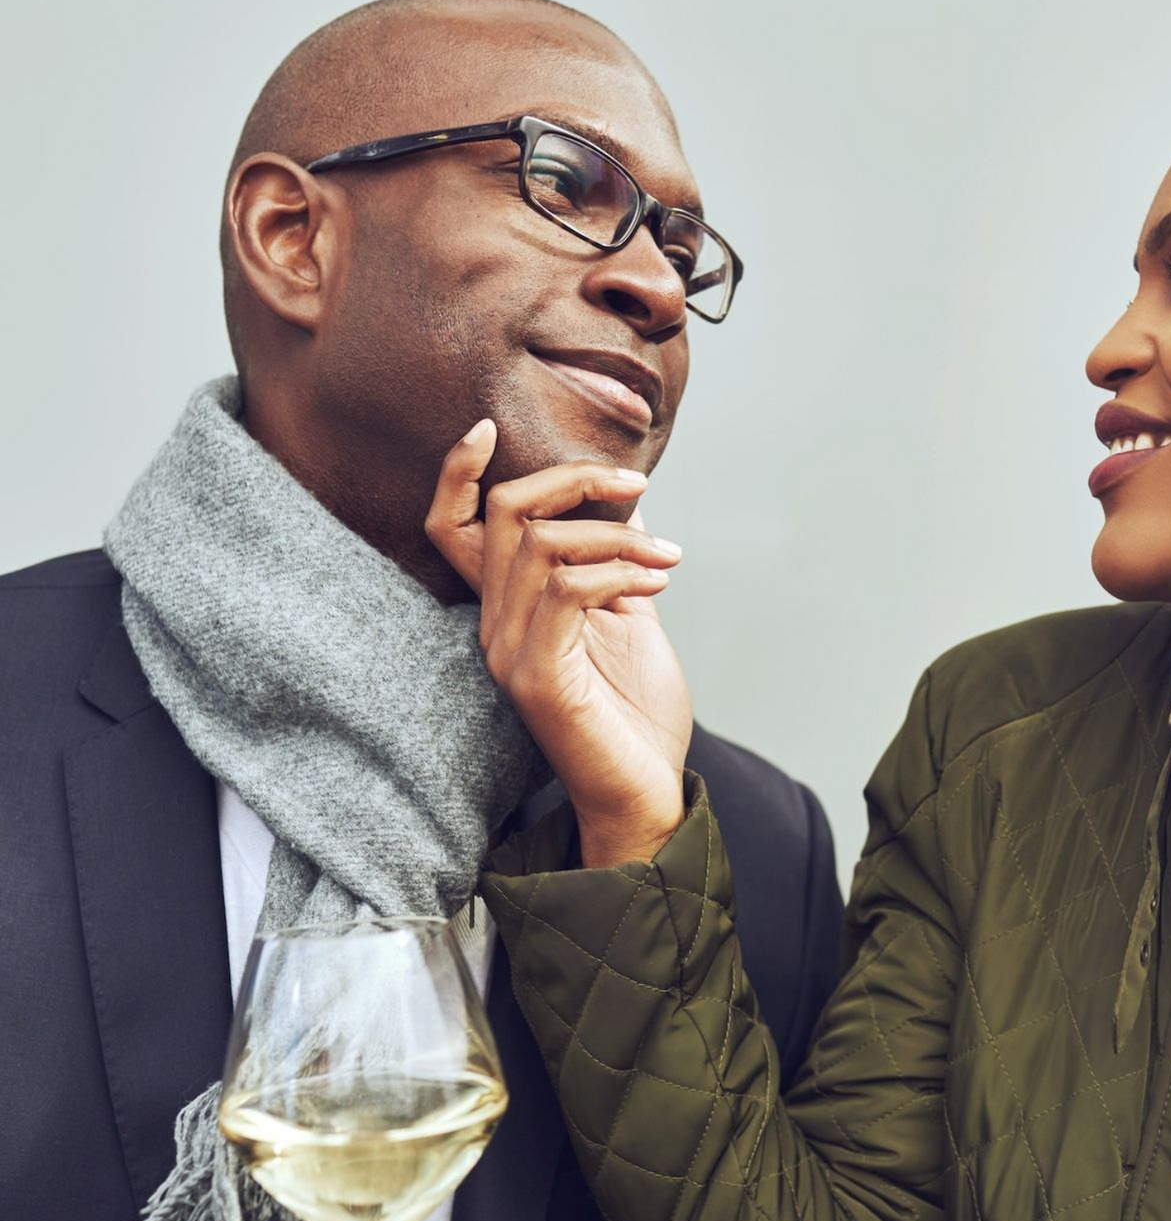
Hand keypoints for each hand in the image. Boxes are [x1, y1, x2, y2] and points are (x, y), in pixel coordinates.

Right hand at [425, 420, 691, 866]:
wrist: (645, 794)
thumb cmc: (637, 715)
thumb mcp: (629, 619)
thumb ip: (615, 562)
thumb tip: (625, 501)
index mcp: (507, 609)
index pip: (452, 527)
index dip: (457, 473)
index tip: (487, 426)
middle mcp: (495, 626)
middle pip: (503, 514)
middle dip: (570, 480)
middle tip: (637, 486)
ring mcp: (510, 653)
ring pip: (540, 545)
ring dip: (617, 536)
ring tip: (669, 559)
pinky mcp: (539, 678)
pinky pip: (567, 590)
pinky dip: (618, 572)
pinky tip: (654, 588)